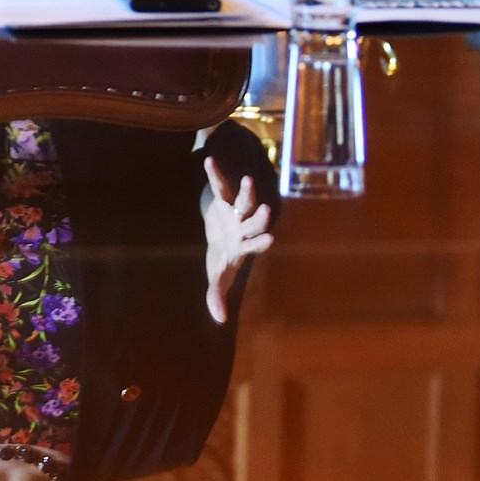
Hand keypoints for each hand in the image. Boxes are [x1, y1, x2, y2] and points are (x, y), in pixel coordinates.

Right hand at [199, 156, 273, 323]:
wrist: (219, 233)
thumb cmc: (221, 257)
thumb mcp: (217, 276)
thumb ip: (217, 295)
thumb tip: (220, 320)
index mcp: (244, 246)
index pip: (255, 245)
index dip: (261, 243)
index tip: (271, 240)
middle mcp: (244, 227)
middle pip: (254, 222)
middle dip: (260, 217)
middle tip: (267, 210)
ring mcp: (236, 211)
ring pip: (244, 201)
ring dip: (247, 192)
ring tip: (249, 180)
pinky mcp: (224, 197)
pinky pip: (220, 184)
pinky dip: (214, 173)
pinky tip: (208, 160)